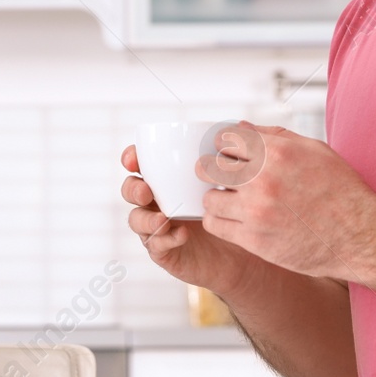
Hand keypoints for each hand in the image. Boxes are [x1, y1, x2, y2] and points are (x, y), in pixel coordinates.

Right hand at [120, 144, 260, 296]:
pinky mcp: (166, 252)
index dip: (130, 159)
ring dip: (145, 218)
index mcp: (166, 179)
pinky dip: (165, 239)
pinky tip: (181, 234)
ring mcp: (158, 228)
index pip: (139, 165)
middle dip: (132, 188)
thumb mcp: (230, 180)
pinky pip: (156, 246)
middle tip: (147, 191)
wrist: (245, 249)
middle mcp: (157, 202)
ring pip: (136, 220)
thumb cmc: (235, 209)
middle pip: (130, 190)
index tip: (134, 158)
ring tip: (163, 218)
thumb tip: (236, 124)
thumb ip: (228, 156)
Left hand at [198, 122, 375, 280]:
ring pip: (208, 198)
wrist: (359, 235)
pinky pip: (215, 225)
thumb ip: (274, 136)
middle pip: (207, 167)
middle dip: (212, 170)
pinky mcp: (254, 240)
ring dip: (216, 198)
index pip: (224, 139)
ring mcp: (256, 211)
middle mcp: (262, 179)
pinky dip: (219, 221)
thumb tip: (242, 127)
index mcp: (276, 152)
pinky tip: (233, 218)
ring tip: (231, 201)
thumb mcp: (314, 150)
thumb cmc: (340, 190)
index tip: (229, 155)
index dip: (224, 146)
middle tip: (224, 177)